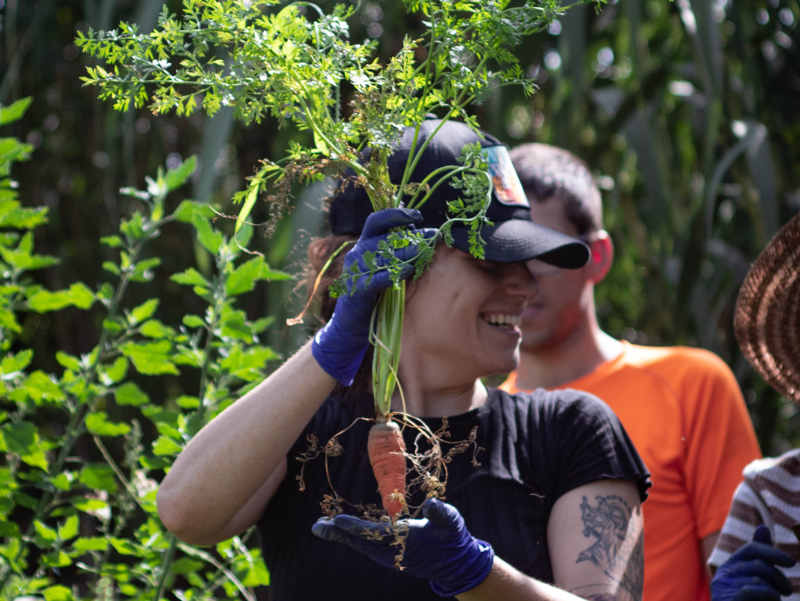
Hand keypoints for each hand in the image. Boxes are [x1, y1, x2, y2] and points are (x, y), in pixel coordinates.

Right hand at [312, 207, 436, 385]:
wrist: (351, 324)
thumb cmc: (373, 293)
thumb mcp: (384, 268)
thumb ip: (396, 251)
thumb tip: (419, 233)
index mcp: (363, 245)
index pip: (377, 221)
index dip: (396, 214)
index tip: (418, 216)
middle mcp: (357, 254)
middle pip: (385, 238)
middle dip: (410, 237)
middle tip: (431, 238)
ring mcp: (355, 272)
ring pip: (382, 256)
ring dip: (405, 253)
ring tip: (423, 252)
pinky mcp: (357, 290)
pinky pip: (375, 278)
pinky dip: (392, 274)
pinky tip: (407, 271)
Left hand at [312, 497, 494, 596]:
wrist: (455, 564)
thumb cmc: (452, 538)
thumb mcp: (452, 522)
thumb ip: (441, 513)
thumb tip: (432, 503)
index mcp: (406, 540)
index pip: (376, 534)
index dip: (356, 528)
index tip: (338, 521)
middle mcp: (393, 551)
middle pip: (361, 542)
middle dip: (338, 534)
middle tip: (317, 526)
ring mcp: (389, 555)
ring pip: (360, 545)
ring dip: (340, 536)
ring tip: (321, 526)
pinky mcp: (387, 555)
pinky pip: (364, 546)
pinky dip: (350, 538)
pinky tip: (338, 530)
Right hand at [710, 526, 794, 600]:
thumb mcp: (756, 579)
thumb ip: (760, 557)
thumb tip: (763, 527)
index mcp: (730, 566)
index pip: (752, 549)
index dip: (773, 552)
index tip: (791, 562)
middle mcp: (724, 573)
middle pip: (758, 563)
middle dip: (779, 576)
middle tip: (788, 591)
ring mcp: (724, 587)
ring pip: (758, 577)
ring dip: (775, 590)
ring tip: (778, 599)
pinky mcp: (727, 599)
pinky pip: (752, 589)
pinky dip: (767, 595)